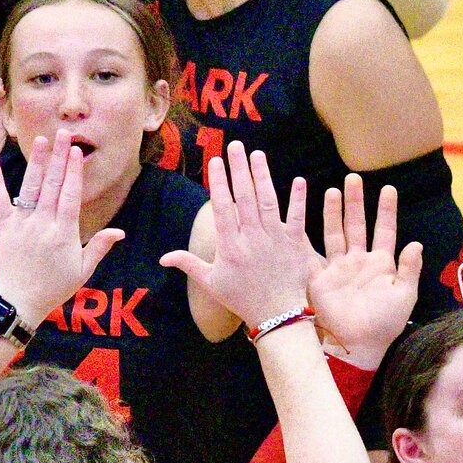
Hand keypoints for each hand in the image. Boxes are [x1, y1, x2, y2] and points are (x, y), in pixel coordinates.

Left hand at [0, 130, 124, 321]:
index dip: (73, 172)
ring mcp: (21, 224)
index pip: (70, 195)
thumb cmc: (54, 288)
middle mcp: (42, 224)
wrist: (19, 301)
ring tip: (40, 140)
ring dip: (35, 162)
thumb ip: (100, 247)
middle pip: (52, 184)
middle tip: (63, 134)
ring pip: (29, 187)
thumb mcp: (83, 270)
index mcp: (64, 233)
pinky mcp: (3, 227)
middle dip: (58, 157)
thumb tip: (120, 232)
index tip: (76, 151)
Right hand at [161, 142, 316, 327]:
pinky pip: (297, 218)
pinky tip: (299, 180)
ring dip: (263, 176)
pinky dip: (299, 200)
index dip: (218, 182)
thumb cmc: (243, 299)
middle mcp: (251, 239)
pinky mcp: (295, 245)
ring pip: (268, 202)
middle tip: (234, 146)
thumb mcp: (212, 283)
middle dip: (238, 169)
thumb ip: (188, 264)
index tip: (215, 161)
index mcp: (230, 246)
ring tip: (257, 154)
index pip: (222, 207)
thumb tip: (162, 257)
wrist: (277, 316)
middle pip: (244, 197)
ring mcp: (274, 240)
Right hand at [309, 175, 421, 365]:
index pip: (385, 230)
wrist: (359, 346)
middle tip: (353, 178)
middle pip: (356, 225)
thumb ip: (410, 270)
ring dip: (334, 213)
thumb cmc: (385, 324)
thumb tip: (416, 244)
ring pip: (335, 234)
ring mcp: (338, 269)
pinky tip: (303, 222)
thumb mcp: (405, 296)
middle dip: (356, 202)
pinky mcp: (321, 279)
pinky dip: (307, 239)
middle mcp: (359, 262)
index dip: (386, 211)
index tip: (388, 189)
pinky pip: (313, 255)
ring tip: (333, 190)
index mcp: (381, 265)